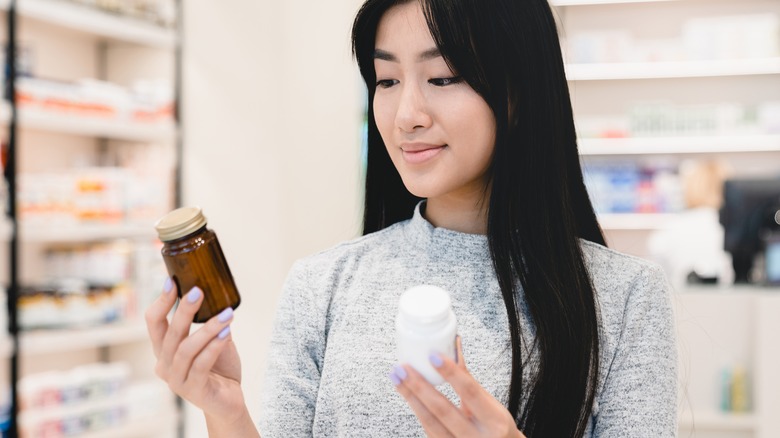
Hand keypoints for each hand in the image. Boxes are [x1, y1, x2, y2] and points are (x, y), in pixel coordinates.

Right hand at [145, 278, 245, 423]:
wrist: (229, 401)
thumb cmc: (219, 368)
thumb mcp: (214, 341)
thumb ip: (211, 324)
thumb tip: (218, 298)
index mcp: (164, 350)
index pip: (154, 322)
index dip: (161, 301)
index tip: (172, 280)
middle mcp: (164, 364)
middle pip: (169, 333)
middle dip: (183, 310)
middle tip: (198, 291)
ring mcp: (176, 379)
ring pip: (186, 348)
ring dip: (207, 328)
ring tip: (227, 314)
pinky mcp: (192, 390)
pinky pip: (201, 365)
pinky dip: (214, 347)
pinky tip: (226, 334)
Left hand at [390, 337, 526, 437]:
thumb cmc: (495, 425)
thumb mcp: (490, 404)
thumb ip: (469, 379)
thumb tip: (454, 345)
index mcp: (495, 421)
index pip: (470, 392)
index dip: (451, 373)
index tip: (432, 355)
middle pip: (443, 410)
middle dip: (419, 387)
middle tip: (402, 367)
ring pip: (430, 422)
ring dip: (411, 398)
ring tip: (397, 378)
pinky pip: (429, 430)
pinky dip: (417, 410)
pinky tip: (408, 395)